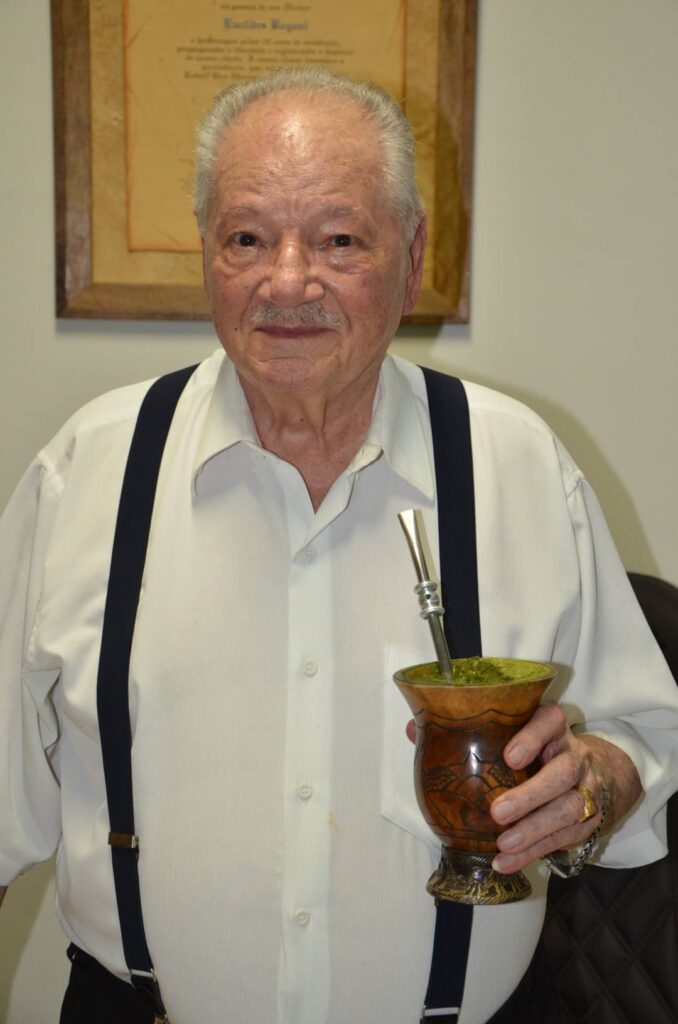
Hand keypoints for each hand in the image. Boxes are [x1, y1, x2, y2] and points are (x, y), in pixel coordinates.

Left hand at [405, 703, 641, 872]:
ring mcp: (587, 788)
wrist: (594, 773)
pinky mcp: (589, 820)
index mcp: (552, 728)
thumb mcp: (511, 733)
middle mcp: (574, 755)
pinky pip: (564, 838)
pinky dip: (534, 853)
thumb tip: (413, 731)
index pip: (550, 721)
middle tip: (497, 812)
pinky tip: (506, 862)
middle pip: (561, 773)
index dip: (532, 737)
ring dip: (534, 831)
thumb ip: (465, 731)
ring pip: (569, 809)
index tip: (509, 756)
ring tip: (503, 845)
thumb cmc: (536, 750)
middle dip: (530, 795)